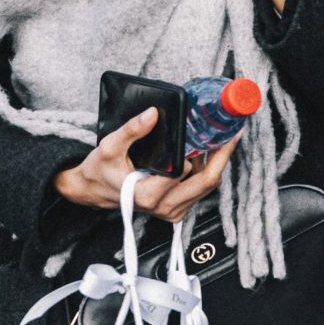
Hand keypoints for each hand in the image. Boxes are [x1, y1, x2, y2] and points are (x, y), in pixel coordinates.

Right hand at [52, 107, 240, 222]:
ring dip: (215, 164)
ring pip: (206, 187)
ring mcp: (171, 211)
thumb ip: (131, 130)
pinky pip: (199, 190)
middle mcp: (163, 207)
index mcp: (148, 194)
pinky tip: (206, 153)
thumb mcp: (109, 147)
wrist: (92, 191)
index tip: (217, 133)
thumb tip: (153, 113)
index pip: (186, 172)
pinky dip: (205, 172)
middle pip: (206, 183)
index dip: (205, 153)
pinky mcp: (175, 210)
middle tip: (231, 134)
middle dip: (222, 157)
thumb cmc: (99, 171)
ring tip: (220, 139)